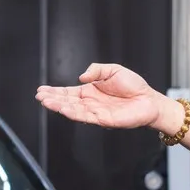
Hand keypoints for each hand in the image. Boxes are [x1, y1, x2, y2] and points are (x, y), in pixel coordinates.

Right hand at [37, 63, 168, 130]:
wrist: (149, 100)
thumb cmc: (134, 86)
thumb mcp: (113, 70)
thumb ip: (96, 70)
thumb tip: (81, 76)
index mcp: (90, 91)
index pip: (68, 92)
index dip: (54, 91)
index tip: (41, 90)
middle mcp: (90, 102)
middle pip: (66, 101)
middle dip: (52, 99)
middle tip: (39, 97)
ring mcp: (95, 111)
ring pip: (73, 109)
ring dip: (59, 106)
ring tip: (46, 102)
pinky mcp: (103, 119)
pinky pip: (85, 116)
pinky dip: (73, 113)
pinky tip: (64, 109)